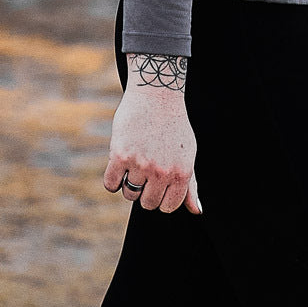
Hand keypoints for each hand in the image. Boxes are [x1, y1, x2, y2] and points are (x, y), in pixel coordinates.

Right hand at [103, 63, 201, 213]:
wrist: (157, 95)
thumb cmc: (174, 126)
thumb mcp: (188, 154)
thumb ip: (190, 186)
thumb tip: (196, 211)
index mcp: (182, 173)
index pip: (168, 207)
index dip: (161, 197)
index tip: (159, 183)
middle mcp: (163, 171)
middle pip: (147, 203)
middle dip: (145, 190)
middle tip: (148, 168)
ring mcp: (141, 164)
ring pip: (129, 194)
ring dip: (130, 181)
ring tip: (137, 159)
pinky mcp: (121, 155)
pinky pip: (111, 184)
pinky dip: (113, 178)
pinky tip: (121, 161)